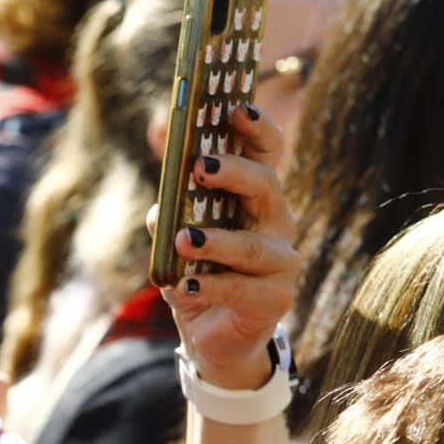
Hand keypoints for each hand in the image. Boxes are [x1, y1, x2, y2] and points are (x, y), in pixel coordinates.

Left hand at [151, 105, 300, 389]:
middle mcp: (276, 224)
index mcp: (256, 199)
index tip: (235, 108)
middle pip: (266, 188)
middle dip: (234, 174)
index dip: (257, 129)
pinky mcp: (274, 300)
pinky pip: (241, 290)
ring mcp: (281, 263)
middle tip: (199, 169)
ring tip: (183, 239)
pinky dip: (208, 287)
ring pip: (253, 245)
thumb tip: (162, 167)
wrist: (210, 334)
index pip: (267, 154)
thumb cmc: (196, 271)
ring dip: (216, 241)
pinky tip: (183, 286)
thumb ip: (171, 199)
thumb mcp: (176, 231)